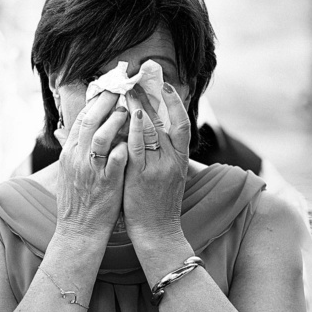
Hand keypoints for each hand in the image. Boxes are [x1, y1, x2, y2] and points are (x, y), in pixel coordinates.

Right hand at [55, 90, 128, 241]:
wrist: (79, 231)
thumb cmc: (79, 202)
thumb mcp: (70, 172)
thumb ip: (77, 150)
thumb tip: (83, 131)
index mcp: (69, 154)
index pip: (81, 119)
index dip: (94, 102)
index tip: (106, 90)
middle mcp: (77, 159)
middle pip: (89, 121)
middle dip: (105, 102)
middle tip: (119, 90)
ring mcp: (91, 171)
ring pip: (101, 137)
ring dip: (115, 121)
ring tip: (127, 111)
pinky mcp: (107, 183)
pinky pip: (117, 159)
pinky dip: (125, 146)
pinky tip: (134, 139)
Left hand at [123, 83, 191, 246]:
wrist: (157, 231)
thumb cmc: (159, 203)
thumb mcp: (169, 175)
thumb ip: (164, 154)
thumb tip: (156, 132)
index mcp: (180, 159)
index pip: (182, 124)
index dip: (175, 102)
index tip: (165, 85)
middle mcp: (173, 160)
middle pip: (166, 121)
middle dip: (153, 98)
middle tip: (140, 79)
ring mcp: (159, 168)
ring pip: (153, 131)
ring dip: (141, 108)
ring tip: (129, 90)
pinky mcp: (143, 177)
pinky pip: (139, 149)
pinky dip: (136, 131)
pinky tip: (131, 116)